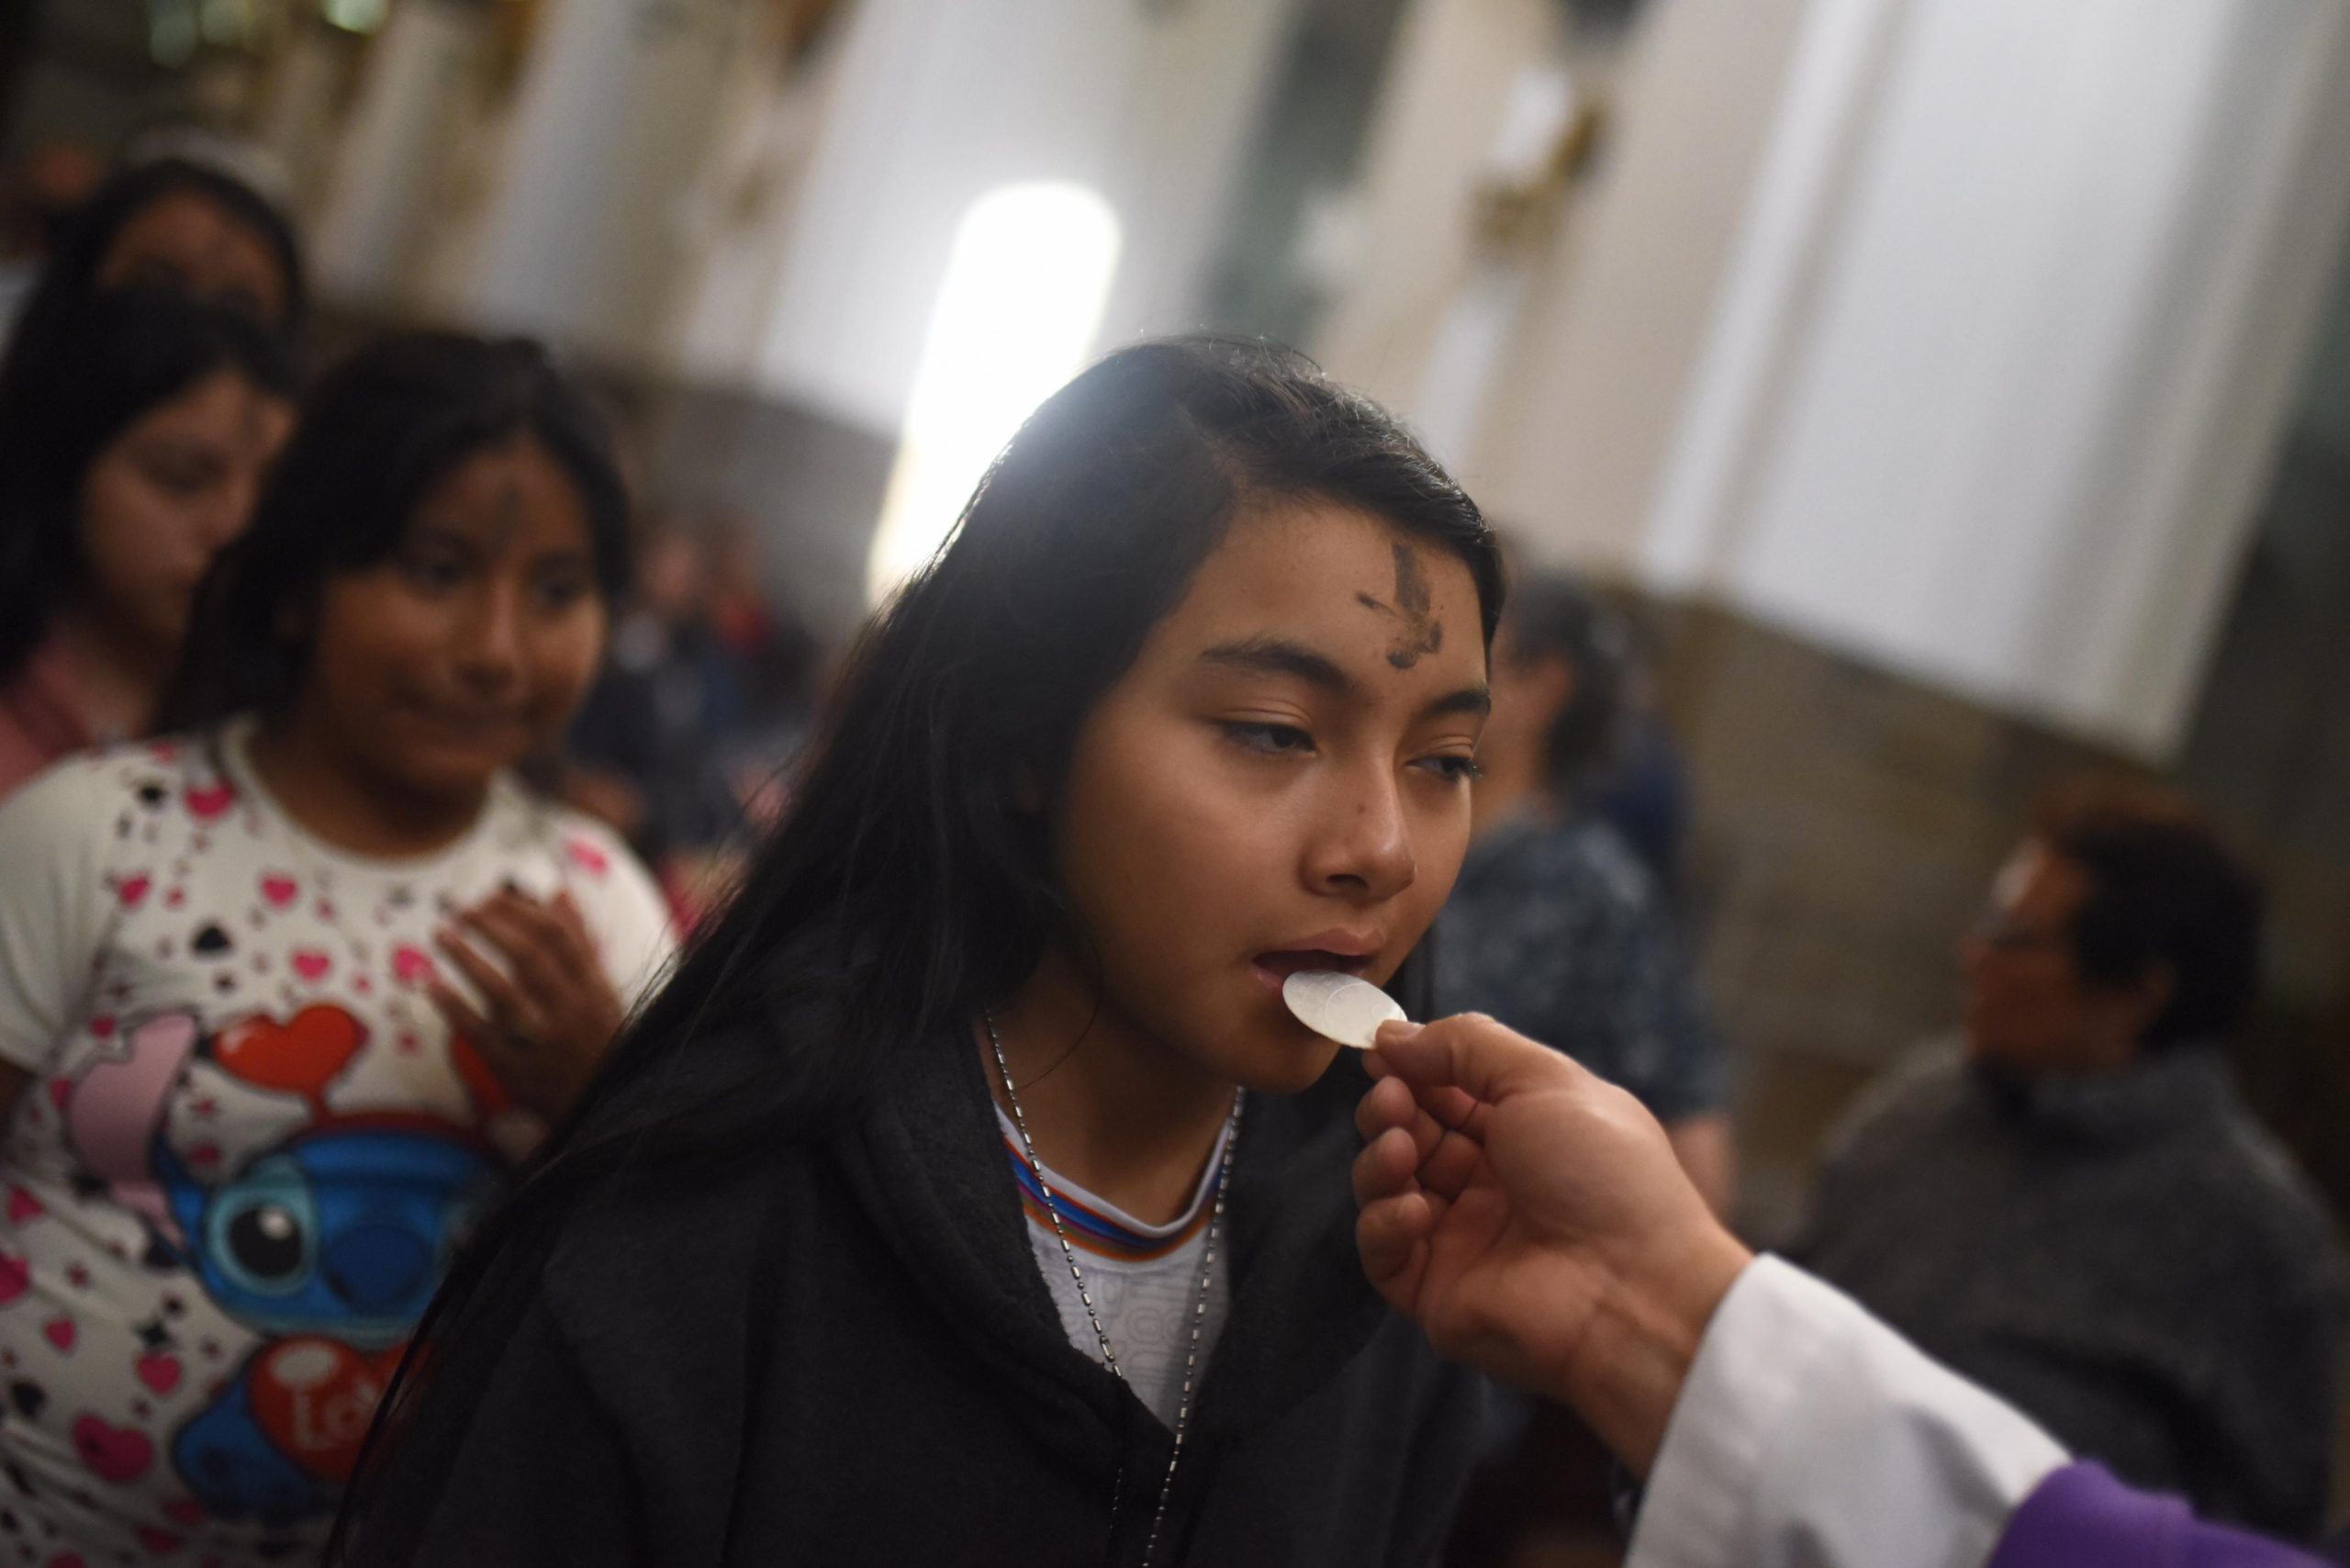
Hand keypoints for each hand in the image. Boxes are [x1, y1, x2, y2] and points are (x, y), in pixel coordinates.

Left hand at [430, 887, 624, 1119]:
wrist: (606, 1109)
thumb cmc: (599, 1040)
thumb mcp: (601, 990)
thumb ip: (581, 942)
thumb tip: (559, 891)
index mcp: (594, 989)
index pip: (558, 938)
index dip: (521, 912)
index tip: (490, 897)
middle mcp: (572, 1012)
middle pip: (530, 958)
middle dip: (491, 928)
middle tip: (458, 911)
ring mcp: (545, 1043)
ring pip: (504, 993)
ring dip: (468, 959)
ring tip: (440, 934)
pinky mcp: (518, 1071)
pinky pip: (481, 1035)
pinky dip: (454, 1008)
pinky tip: (430, 986)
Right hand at [1355, 1013, 1752, 1473]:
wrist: (1638, 1292)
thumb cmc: (1608, 1176)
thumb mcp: (1545, 1080)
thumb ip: (1467, 1047)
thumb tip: (1392, 1032)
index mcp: (1525, 1133)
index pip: (1447, 1092)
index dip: (1412, 1068)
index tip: (1378, 1049)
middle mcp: (1492, 1185)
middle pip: (1411, 1134)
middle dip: (1391, 1108)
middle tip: (1391, 1098)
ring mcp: (1462, 1240)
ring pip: (1388, 1188)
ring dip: (1381, 1159)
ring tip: (1400, 1150)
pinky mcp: (1438, 1294)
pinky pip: (1384, 1252)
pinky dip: (1384, 1223)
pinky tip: (1416, 1210)